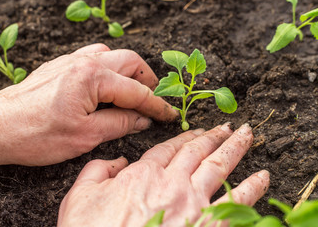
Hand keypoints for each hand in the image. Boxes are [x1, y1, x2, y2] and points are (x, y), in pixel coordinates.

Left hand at [0, 44, 176, 168]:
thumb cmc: (36, 134)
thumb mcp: (85, 136)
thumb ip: (120, 123)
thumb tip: (143, 119)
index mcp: (92, 77)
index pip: (136, 90)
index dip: (156, 105)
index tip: (169, 114)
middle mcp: (83, 61)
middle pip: (129, 61)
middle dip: (147, 80)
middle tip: (153, 101)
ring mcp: (70, 60)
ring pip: (111, 55)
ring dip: (127, 71)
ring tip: (131, 93)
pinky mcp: (60, 65)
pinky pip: (92, 57)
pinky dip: (108, 68)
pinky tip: (105, 86)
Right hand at [57, 123, 269, 226]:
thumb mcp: (80, 196)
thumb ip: (98, 170)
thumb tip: (117, 161)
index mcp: (144, 174)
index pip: (169, 148)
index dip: (185, 137)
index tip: (198, 131)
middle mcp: (173, 184)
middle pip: (198, 152)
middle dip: (215, 137)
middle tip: (228, 127)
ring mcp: (193, 205)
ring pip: (220, 168)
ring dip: (235, 150)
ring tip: (248, 137)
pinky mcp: (208, 226)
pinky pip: (237, 203)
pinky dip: (252, 188)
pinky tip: (263, 177)